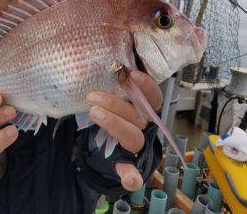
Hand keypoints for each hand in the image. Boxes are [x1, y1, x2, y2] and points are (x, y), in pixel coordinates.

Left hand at [86, 71, 162, 190]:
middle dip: (114, 104)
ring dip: (115, 125)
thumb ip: (112, 86)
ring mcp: (137, 147)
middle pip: (136, 115)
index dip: (146, 85)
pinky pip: (133, 173)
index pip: (153, 96)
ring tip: (94, 112)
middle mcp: (144, 127)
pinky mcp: (128, 166)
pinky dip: (131, 177)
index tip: (132, 74)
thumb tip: (93, 65)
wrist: (107, 148)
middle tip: (92, 96)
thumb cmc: (112, 115)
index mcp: (144, 110)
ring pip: (133, 136)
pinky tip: (129, 180)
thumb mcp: (114, 99)